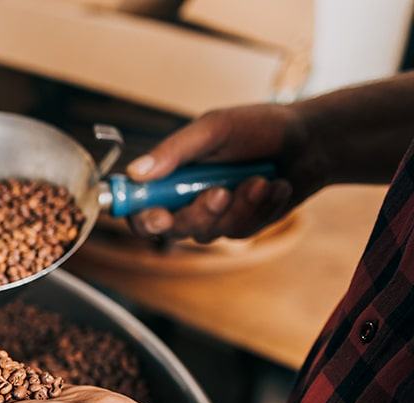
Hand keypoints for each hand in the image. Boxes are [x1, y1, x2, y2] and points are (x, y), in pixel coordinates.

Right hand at [127, 103, 326, 242]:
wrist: (311, 140)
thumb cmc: (259, 127)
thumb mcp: (214, 129)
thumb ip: (173, 151)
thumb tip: (134, 171)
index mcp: (170, 174)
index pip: (139, 206)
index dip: (141, 217)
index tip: (158, 215)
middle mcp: (185, 198)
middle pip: (172, 229)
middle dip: (198, 213)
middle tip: (219, 192)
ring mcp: (213, 215)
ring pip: (207, 232)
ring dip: (238, 207)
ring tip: (261, 179)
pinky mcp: (240, 225)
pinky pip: (239, 231)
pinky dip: (260, 207)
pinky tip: (275, 186)